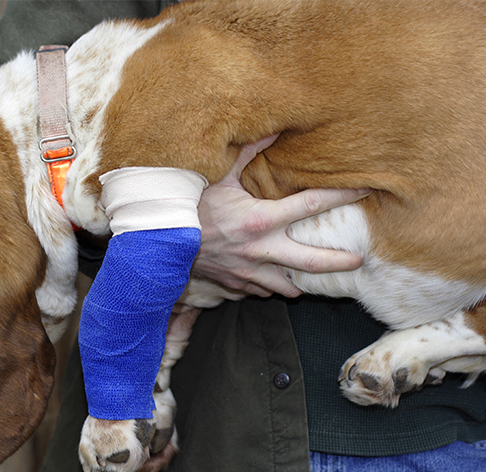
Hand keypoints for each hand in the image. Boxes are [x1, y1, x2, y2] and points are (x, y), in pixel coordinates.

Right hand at [193, 141, 369, 297]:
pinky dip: (268, 287)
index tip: (364, 190)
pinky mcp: (234, 283)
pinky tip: (271, 282)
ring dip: (301, 284)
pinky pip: (259, 290)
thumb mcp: (218, 175)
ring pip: (286, 285)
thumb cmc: (189, 206)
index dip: (341, 196)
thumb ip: (247, 153)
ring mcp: (248, 271)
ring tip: (313, 283)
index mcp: (261, 219)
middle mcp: (261, 249)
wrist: (159, 241)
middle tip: (358, 260)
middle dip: (338, 262)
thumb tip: (273, 129)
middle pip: (311, 261)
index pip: (311, 205)